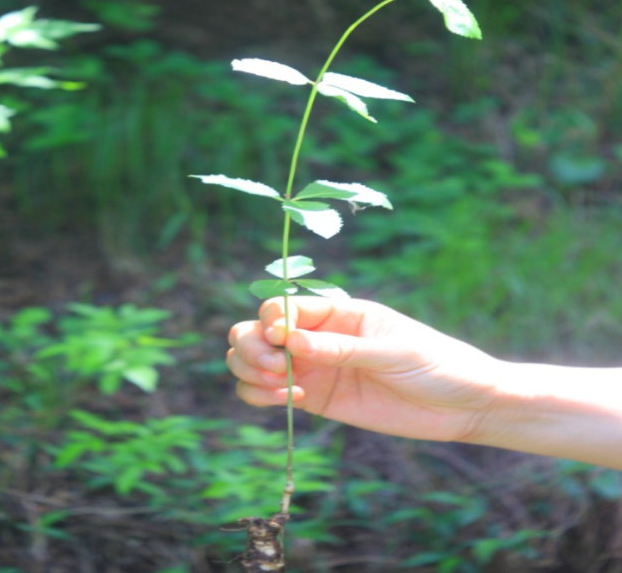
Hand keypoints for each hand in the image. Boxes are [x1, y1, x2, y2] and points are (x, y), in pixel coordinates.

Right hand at [227, 297, 501, 442]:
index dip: (271, 321)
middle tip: (277, 369)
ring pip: (253, 360)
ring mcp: (313, 368)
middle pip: (255, 330)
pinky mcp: (314, 399)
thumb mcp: (393, 352)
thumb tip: (290, 341)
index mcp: (339, 312)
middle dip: (253, 347)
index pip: (284, 306)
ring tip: (282, 388)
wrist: (462, 406)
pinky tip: (290, 401)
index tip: (280, 341)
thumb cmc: (436, 365)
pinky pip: (268, 393)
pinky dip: (260, 396)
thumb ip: (342, 349)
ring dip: (251, 371)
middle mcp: (318, 337)